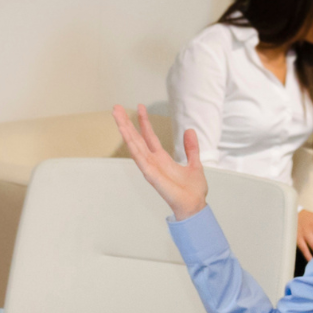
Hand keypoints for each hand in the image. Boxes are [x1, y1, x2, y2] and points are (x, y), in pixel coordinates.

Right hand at [112, 104, 207, 220]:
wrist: (195, 205)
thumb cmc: (193, 190)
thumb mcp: (195, 164)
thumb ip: (191, 148)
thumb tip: (189, 130)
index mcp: (161, 158)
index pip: (149, 136)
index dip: (144, 122)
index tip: (140, 107)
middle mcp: (152, 162)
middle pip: (136, 139)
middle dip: (126, 123)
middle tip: (117, 108)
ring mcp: (150, 168)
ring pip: (134, 146)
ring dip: (125, 131)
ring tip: (117, 117)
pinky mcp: (151, 176)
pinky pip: (140, 159)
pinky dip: (133, 147)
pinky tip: (127, 136)